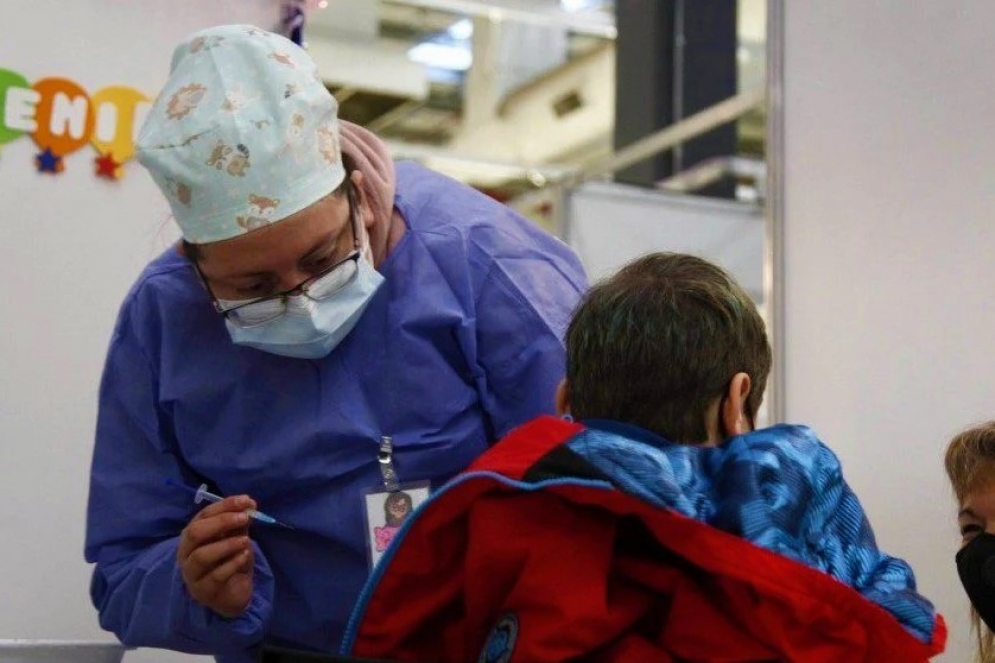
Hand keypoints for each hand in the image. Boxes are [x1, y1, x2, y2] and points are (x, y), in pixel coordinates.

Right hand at [177, 495, 255, 618]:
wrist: (232, 593)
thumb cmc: (230, 561)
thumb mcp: (236, 538)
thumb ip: (239, 523)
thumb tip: (249, 503)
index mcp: (192, 535)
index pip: (203, 515)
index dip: (225, 506)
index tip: (246, 501)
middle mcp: (186, 552)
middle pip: (195, 533)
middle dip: (221, 522)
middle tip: (244, 518)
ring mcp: (192, 573)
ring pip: (202, 555)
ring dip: (227, 545)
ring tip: (246, 541)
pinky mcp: (203, 591)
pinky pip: (215, 575)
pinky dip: (232, 563)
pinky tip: (244, 557)